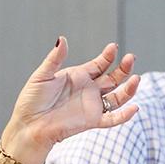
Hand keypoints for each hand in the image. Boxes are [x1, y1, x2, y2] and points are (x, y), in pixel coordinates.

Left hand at [1, 39, 138, 163]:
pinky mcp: (91, 121)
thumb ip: (54, 58)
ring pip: (118, 97)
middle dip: (123, 68)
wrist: (28, 125)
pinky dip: (124, 116)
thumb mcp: (42, 75)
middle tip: (130, 58)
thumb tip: (62, 39)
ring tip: (136, 78)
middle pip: (113, 78)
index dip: (109, 56)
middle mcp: (89, 90)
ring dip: (129, 89)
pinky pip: (112, 119)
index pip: (100, 64)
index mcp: (78, 76)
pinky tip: (134, 108)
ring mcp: (92, 105)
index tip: (113, 47)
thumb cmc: (31, 100)